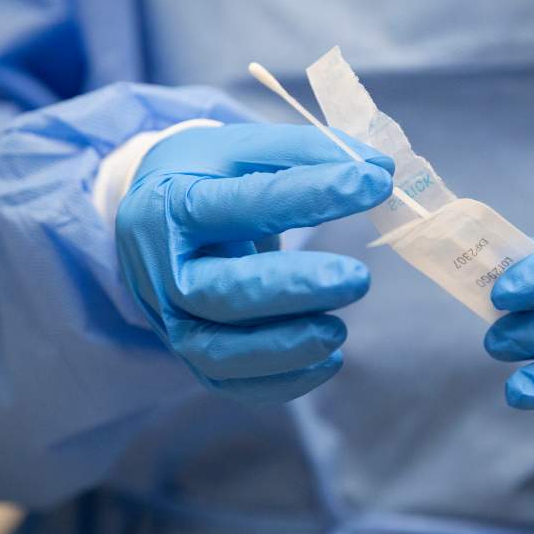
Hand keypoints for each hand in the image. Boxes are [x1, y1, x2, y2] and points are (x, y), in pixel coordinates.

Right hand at [116, 123, 392, 401]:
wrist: (150, 222)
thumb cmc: (205, 179)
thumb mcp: (244, 150)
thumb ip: (309, 153)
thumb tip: (383, 167)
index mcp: (172, 206)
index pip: (242, 204)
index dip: (311, 194)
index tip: (375, 183)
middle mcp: (161, 269)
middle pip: (219, 292)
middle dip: (293, 290)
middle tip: (358, 278)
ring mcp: (170, 319)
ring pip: (221, 352)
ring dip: (286, 348)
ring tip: (340, 331)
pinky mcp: (189, 353)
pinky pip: (233, 383)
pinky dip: (285, 380)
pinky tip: (330, 359)